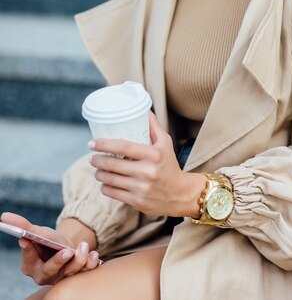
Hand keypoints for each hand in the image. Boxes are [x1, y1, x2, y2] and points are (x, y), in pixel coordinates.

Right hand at [0, 212, 99, 285]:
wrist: (66, 247)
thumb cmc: (48, 242)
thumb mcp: (37, 232)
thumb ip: (22, 226)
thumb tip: (4, 216)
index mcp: (30, 266)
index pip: (29, 259)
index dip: (28, 251)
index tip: (28, 239)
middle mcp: (45, 275)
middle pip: (50, 271)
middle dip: (59, 261)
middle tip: (67, 251)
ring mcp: (62, 277)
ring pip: (70, 272)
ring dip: (79, 260)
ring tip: (83, 246)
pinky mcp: (78, 274)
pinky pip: (85, 272)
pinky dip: (91, 263)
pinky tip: (94, 254)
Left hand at [89, 112, 205, 217]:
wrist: (179, 194)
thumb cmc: (170, 165)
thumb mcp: (166, 143)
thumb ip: (153, 127)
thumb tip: (144, 109)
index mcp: (153, 155)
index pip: (124, 146)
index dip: (105, 144)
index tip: (93, 143)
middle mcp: (147, 171)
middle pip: (113, 164)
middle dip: (97, 160)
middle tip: (92, 157)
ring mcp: (142, 188)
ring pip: (110, 180)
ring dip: (99, 174)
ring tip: (96, 169)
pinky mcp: (137, 201)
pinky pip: (113, 193)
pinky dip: (105, 187)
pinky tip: (104, 183)